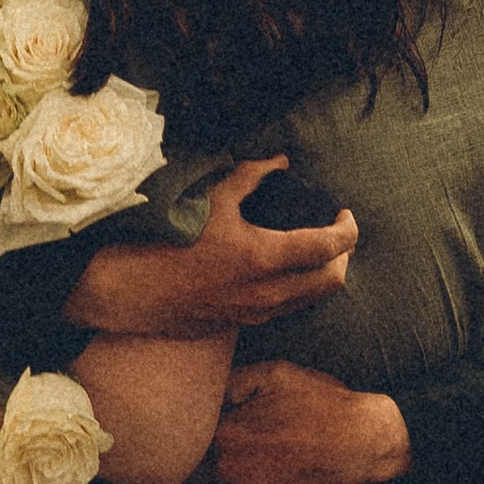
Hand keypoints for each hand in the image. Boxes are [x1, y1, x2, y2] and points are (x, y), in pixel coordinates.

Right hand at [69, 159, 356, 335]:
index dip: (348, 230)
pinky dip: (299, 289)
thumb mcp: (213, 199)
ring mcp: (258, 312)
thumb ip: (252, 176)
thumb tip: (280, 161)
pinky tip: (285, 271)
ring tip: (315, 251)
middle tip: (336, 234)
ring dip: (323, 275)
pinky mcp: (244, 323)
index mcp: (266, 257)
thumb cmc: (170, 240)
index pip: (330, 248)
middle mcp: (269, 291)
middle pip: (333, 281)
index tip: (345, 215)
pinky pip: (288, 309)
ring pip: (312, 300)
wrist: (135, 290)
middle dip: (343, 256)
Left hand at [183, 362, 410, 483]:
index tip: (188, 426)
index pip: (187, 434)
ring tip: (200, 482)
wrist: (360, 440)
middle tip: (191, 454)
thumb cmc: (320, 403)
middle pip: (188, 466)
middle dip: (188, 459)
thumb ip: (232, 382)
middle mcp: (226, 464)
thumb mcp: (274, 374)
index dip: (186, 430)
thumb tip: (205, 391)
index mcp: (225, 429)